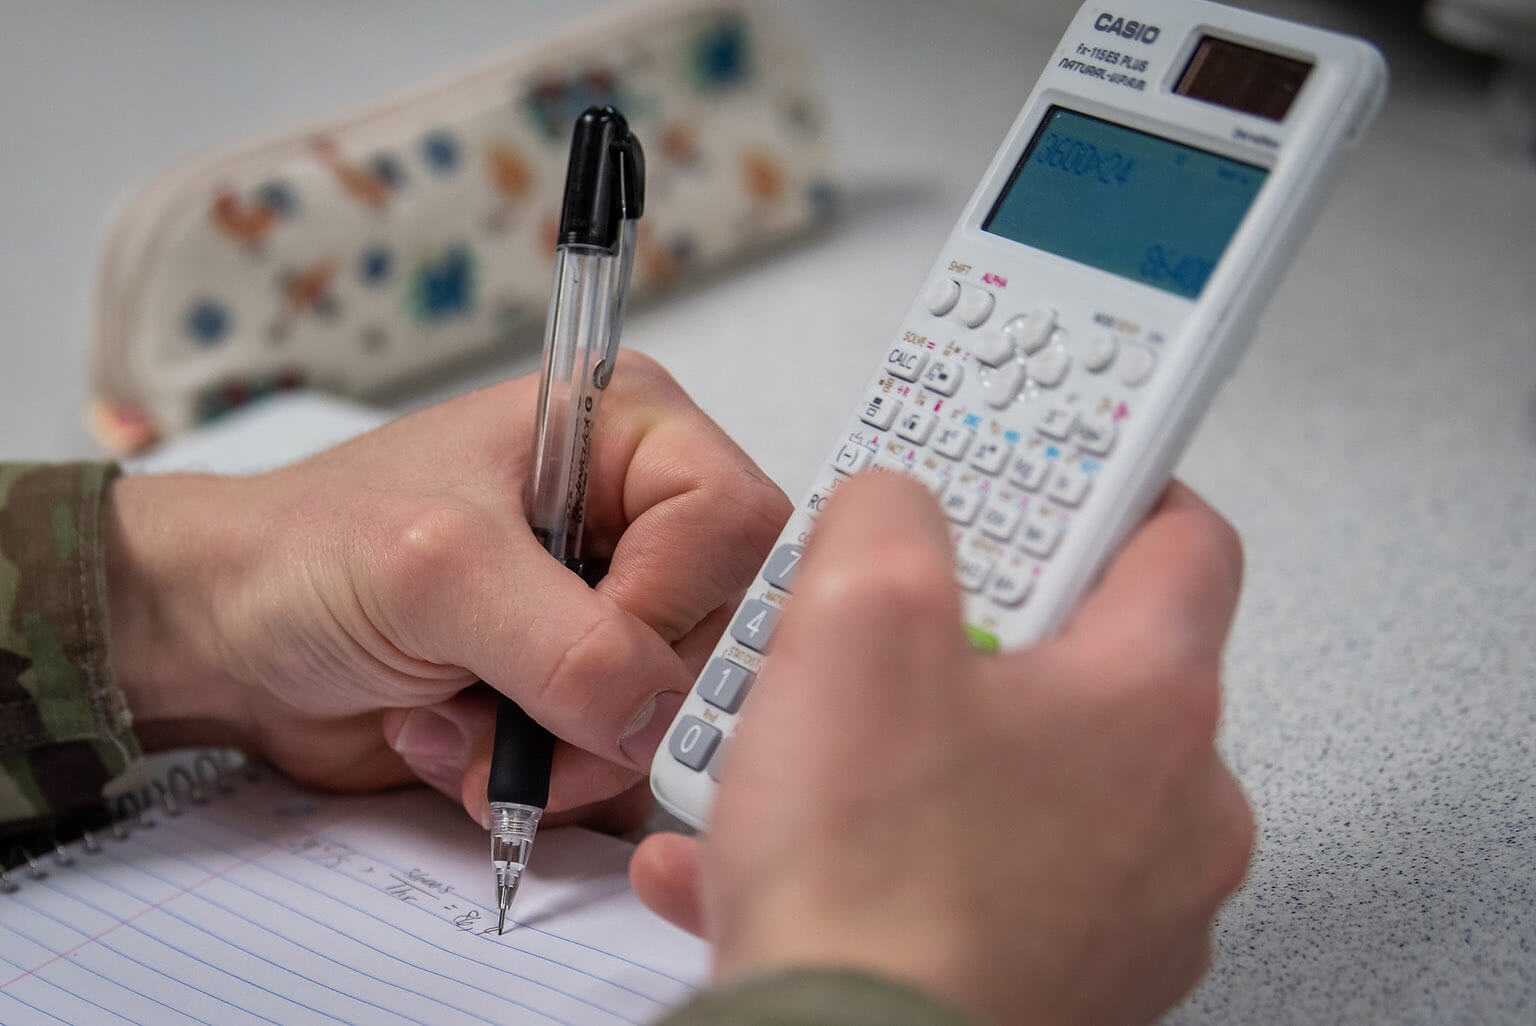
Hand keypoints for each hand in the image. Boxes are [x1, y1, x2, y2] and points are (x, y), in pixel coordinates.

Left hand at [104, 352, 789, 828]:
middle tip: (513, 718)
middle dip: (605, 702)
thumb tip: (656, 716)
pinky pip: (618, 759)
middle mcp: (634, 516)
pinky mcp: (579, 684)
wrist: (227, 636)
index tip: (582, 651)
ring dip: (561, 752)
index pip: (732, 520)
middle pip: (712, 630)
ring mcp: (608, 607)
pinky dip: (544, 779)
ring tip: (459, 726)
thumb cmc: (307, 553)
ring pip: (667, 712)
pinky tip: (459, 745)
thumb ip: (565, 643)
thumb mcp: (439, 572)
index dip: (674, 600)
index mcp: (623, 432)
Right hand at [631, 474, 1251, 1025]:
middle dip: (975, 628)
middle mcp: (1172, 807)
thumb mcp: (855, 622)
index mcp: (1152, 699)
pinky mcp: (1070, 972)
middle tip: (891, 627)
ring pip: (1026, 771)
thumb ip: (890, 516)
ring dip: (926, 744)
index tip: (1037, 478)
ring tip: (821, 750)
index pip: (1181, 532)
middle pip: (1088, 657)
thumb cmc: (871, 884)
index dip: (1101, 483)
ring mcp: (1128, 903)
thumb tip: (898, 504)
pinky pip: (990, 869)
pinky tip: (806, 844)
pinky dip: (910, 843)